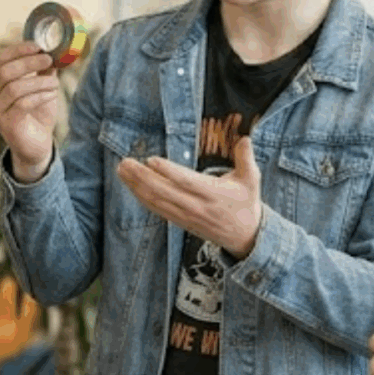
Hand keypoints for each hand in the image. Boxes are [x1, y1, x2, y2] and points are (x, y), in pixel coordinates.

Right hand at [0, 41, 58, 180]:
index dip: (19, 49)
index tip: (38, 46)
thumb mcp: (42, 89)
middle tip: (49, 60)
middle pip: (6, 71)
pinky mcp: (7, 124)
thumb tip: (54, 52)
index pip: (1, 59)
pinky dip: (39, 96)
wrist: (36, 147)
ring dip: (38, 81)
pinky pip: (22, 104)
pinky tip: (51, 95)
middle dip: (29, 63)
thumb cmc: (37, 116)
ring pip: (14, 88)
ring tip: (55, 83)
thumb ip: (44, 71)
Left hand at [116, 135, 261, 257]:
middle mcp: (196, 206)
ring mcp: (186, 216)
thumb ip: (246, 158)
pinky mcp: (180, 221)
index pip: (186, 182)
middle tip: (125, 162)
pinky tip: (131, 186)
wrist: (245, 236)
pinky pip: (157, 210)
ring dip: (136, 186)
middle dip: (142, 177)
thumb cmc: (246, 203)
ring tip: (122, 170)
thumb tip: (245, 138)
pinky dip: (142, 198)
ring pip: (157, 201)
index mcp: (213, 194)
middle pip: (164, 192)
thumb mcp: (252, 180)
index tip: (151, 160)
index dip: (168, 172)